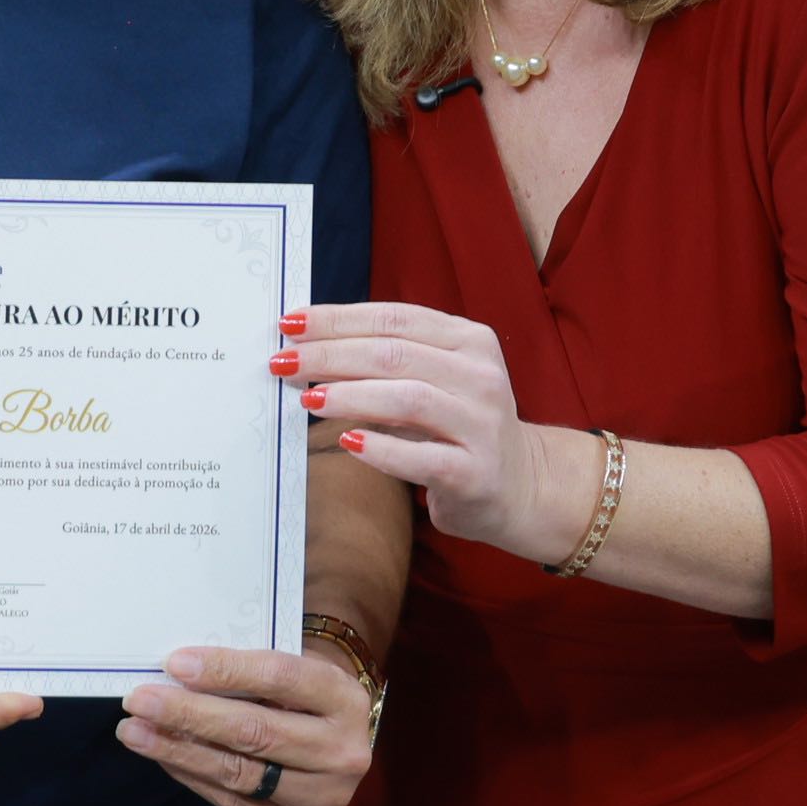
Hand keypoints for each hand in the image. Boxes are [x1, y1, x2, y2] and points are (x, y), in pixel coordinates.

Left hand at [118, 643, 374, 805]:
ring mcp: (325, 798)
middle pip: (255, 732)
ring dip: (178, 751)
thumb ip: (249, 670)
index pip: (281, 678)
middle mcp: (344, 752)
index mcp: (346, 699)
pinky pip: (235, 805)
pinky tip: (164, 758)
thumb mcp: (294, 666)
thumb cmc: (301, 692)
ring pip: (239, 775)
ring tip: (135, 732)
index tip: (175, 663)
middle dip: (188, 715)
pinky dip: (193, 778)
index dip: (226, 671)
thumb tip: (177, 672)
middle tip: (139, 701)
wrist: (341, 737)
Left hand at [286, 301, 590, 563]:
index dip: (339, 318)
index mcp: (469, 340)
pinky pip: (422, 457)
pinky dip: (381, 448)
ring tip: (309, 399)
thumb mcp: (436, 381)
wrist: (522, 487)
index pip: (395, 318)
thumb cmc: (461, 427)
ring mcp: (482, 425)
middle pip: (394, 354)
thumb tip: (310, 349)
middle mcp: (481, 375)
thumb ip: (388, 362)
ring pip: (409, 398)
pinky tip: (347, 442)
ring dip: (351, 396)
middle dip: (331, 355)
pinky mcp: (475, 473)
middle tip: (284, 363)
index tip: (292, 324)